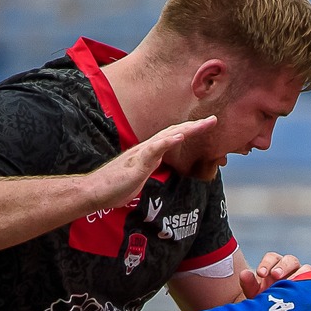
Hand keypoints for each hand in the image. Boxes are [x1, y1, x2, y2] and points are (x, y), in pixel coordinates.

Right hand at [82, 117, 219, 216]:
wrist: (95, 192)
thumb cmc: (115, 187)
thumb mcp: (139, 177)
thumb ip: (149, 169)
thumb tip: (157, 167)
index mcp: (149, 153)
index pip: (172, 138)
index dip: (190, 131)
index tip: (207, 126)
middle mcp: (146, 149)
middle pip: (174, 132)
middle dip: (195, 126)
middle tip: (214, 119)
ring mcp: (141, 155)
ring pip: (167, 137)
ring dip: (186, 129)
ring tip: (203, 124)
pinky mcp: (136, 164)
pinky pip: (154, 150)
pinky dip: (167, 142)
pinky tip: (180, 136)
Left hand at [237, 251, 309, 297]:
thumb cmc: (266, 301)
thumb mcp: (255, 294)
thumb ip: (249, 284)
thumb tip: (244, 273)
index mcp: (274, 266)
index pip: (272, 258)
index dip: (267, 263)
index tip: (260, 274)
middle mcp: (290, 268)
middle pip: (291, 260)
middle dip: (283, 266)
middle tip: (276, 276)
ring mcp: (303, 276)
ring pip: (306, 268)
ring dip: (300, 274)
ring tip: (293, 284)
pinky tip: (305, 293)